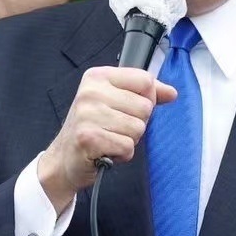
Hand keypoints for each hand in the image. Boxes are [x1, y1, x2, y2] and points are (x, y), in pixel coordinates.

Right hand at [37, 66, 176, 211]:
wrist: (63, 158)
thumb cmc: (92, 128)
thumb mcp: (116, 102)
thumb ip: (144, 94)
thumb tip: (171, 93)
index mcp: (98, 77)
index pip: (145, 80)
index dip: (147, 99)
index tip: (129, 109)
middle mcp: (91, 91)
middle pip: (145, 107)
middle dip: (136, 124)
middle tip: (114, 129)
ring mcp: (87, 114)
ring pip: (138, 128)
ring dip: (128, 141)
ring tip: (109, 140)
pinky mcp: (88, 137)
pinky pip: (127, 146)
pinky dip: (121, 154)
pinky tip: (106, 152)